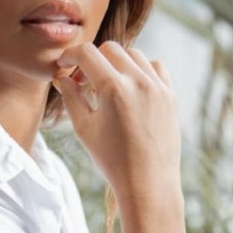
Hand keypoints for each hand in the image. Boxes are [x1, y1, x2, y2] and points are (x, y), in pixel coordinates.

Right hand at [53, 42, 186, 232]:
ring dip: (116, 62)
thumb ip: (71, 97)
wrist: (148, 184)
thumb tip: (62, 77)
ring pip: (133, 54)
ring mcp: (158, 86)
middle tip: (83, 80)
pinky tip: (131, 87)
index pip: (87, 53)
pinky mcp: (170, 95)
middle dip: (92, 59)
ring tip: (107, 85)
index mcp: (113, 88)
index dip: (70, 55)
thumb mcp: (84, 128)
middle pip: (109, 48)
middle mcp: (138, 81)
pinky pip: (155, 67)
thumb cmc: (112, 160)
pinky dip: (141, 69)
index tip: (64, 65)